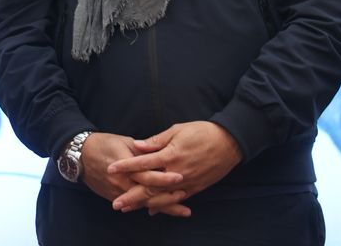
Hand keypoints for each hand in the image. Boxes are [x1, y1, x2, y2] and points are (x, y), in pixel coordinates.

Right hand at [80, 132, 185, 212]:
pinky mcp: (113, 197)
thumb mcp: (124, 142)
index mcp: (125, 164)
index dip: (164, 177)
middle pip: (148, 193)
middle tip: (185, 199)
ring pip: (143, 203)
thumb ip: (143, 150)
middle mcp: (121, 181)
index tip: (180, 177)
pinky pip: (134, 205)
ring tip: (182, 210)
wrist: (79, 154)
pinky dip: (149, 208)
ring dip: (163, 207)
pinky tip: (163, 211)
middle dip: (168, 198)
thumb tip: (160, 152)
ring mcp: (117, 191)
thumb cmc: (103, 144)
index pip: (147, 174)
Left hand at [107, 121, 241, 213]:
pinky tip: (152, 211)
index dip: (126, 166)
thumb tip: (137, 146)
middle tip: (115, 203)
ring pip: (162, 197)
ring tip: (128, 209)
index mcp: (170, 155)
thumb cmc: (202, 132)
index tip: (111, 169)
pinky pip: (177, 199)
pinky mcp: (196, 188)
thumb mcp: (177, 130)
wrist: (230, 142)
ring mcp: (187, 182)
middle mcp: (177, 172)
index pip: (142, 163)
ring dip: (144, 204)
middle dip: (131, 196)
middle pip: (150, 187)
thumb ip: (156, 141)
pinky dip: (163, 206)